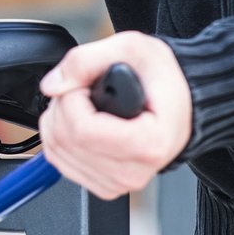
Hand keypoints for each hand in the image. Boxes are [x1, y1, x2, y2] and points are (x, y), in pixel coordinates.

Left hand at [38, 31, 192, 200]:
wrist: (180, 103)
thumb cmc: (162, 79)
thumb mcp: (132, 48)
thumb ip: (86, 60)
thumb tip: (52, 85)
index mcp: (149, 143)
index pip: (81, 129)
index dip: (71, 98)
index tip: (85, 83)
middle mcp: (134, 172)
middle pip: (65, 140)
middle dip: (62, 105)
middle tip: (83, 88)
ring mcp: (118, 183)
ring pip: (56, 152)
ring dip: (58, 119)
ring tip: (84, 103)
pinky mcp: (104, 186)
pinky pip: (59, 162)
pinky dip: (58, 137)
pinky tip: (79, 121)